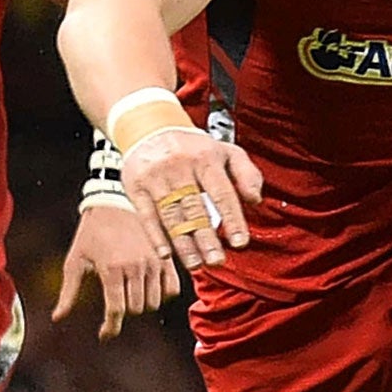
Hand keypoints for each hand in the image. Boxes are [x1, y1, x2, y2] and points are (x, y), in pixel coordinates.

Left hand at [53, 202, 181, 338]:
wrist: (115, 204)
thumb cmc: (90, 233)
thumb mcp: (75, 261)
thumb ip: (68, 292)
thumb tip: (57, 318)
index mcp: (112, 270)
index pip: (116, 311)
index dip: (110, 328)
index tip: (105, 334)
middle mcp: (136, 267)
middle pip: (136, 309)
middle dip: (124, 311)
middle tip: (115, 301)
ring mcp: (154, 262)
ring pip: (154, 302)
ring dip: (141, 304)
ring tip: (129, 292)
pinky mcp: (167, 257)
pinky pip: (172, 289)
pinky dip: (162, 295)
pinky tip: (148, 289)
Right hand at [121, 129, 263, 271]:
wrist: (149, 127)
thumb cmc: (192, 146)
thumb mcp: (225, 150)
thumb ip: (247, 173)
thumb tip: (256, 200)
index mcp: (205, 158)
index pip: (222, 193)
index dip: (232, 219)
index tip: (240, 242)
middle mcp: (179, 168)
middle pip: (194, 209)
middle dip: (206, 238)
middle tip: (216, 261)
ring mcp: (155, 178)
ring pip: (171, 216)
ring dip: (183, 243)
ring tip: (195, 264)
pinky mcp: (135, 187)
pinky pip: (146, 216)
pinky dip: (155, 236)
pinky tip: (165, 254)